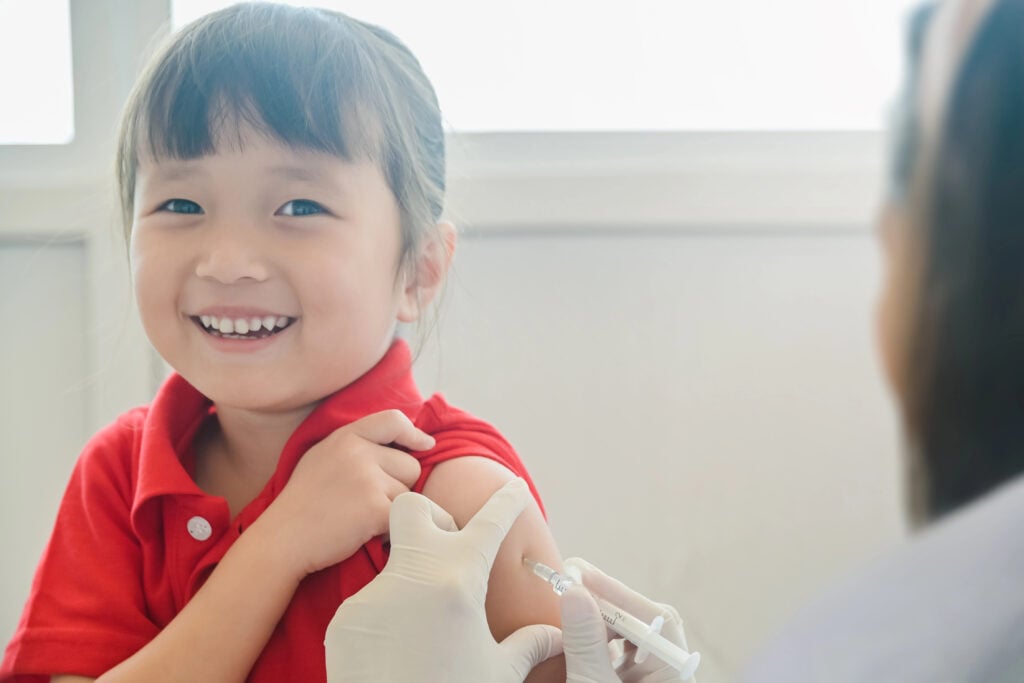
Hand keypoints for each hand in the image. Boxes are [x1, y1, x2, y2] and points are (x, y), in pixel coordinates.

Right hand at [261, 409, 431, 578]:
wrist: (282, 539)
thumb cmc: (303, 503)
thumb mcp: (323, 457)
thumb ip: (356, 446)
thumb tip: (402, 440)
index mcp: (345, 436)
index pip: (393, 420)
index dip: (413, 434)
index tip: (425, 445)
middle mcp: (357, 452)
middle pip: (410, 465)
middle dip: (398, 485)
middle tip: (367, 503)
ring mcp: (367, 479)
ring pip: (409, 494)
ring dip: (394, 509)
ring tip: (362, 519)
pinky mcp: (375, 508)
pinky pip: (406, 516)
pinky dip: (395, 529)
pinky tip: (371, 534)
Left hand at [325, 478, 561, 681]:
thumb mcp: (500, 673)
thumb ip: (530, 644)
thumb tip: (559, 634)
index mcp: (459, 581)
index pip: (489, 523)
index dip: (506, 502)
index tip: (512, 487)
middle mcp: (412, 576)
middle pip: (413, 507)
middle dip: (432, 518)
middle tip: (449, 551)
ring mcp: (372, 594)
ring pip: (393, 563)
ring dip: (413, 580)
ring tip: (425, 628)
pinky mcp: (345, 618)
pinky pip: (371, 602)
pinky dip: (389, 617)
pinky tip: (398, 650)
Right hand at [560, 557, 694, 682]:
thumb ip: (586, 644)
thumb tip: (575, 594)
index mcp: (675, 675)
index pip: (657, 619)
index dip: (620, 594)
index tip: (585, 576)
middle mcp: (668, 673)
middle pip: (643, 623)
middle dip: (607, 605)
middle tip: (571, 587)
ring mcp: (650, 678)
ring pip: (629, 635)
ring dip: (600, 620)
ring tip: (570, 609)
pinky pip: (618, 651)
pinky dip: (596, 640)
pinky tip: (576, 634)